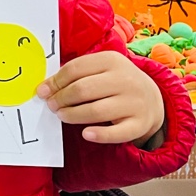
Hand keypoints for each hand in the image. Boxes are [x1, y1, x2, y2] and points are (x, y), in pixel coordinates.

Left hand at [37, 51, 164, 145]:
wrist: (152, 98)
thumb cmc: (115, 82)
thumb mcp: (100, 70)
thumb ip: (75, 75)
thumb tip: (44, 88)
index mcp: (112, 60)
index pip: (75, 69)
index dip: (55, 81)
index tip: (42, 91)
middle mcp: (125, 79)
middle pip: (83, 89)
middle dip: (61, 99)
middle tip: (51, 105)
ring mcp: (134, 102)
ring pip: (96, 111)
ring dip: (73, 115)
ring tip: (62, 116)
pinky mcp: (140, 124)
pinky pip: (117, 133)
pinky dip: (99, 135)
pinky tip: (85, 133)